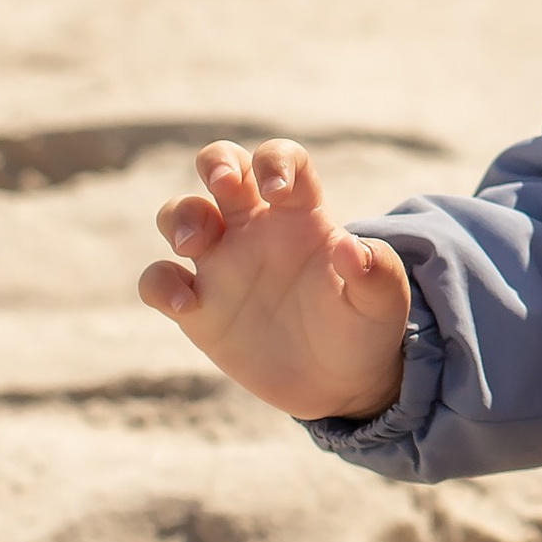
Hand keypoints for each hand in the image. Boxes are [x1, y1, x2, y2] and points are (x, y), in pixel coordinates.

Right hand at [138, 138, 410, 421]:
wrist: (339, 382)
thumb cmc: (363, 327)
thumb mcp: (382, 303)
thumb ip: (376, 272)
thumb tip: (351, 247)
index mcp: (301, 213)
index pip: (282, 159)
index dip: (275, 161)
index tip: (278, 192)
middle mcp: (255, 227)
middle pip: (222, 164)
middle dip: (215, 161)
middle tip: (223, 185)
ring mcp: (222, 263)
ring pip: (180, 212)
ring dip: (179, 216)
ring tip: (194, 244)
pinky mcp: (197, 307)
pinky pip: (158, 279)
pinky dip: (160, 283)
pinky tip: (185, 304)